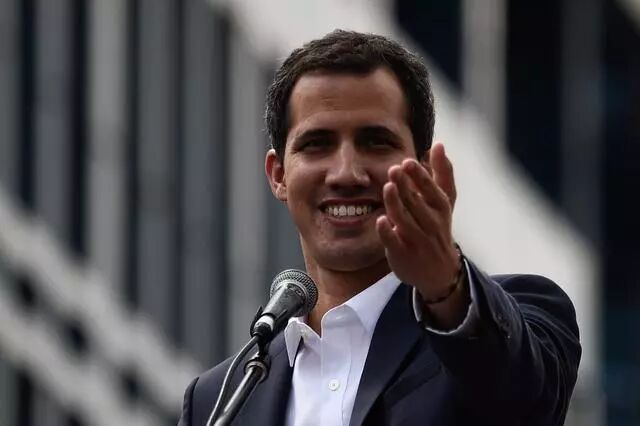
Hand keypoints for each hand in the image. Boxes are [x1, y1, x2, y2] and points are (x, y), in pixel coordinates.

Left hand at [375, 143, 459, 300]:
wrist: (440, 273)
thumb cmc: (438, 229)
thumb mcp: (445, 202)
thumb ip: (442, 173)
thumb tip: (439, 144)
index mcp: (440, 210)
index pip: (431, 191)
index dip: (420, 177)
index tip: (408, 162)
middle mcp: (430, 225)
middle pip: (417, 204)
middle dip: (406, 186)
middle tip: (394, 169)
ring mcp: (416, 241)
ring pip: (405, 221)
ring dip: (396, 204)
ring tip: (388, 187)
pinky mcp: (402, 254)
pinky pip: (394, 243)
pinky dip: (388, 232)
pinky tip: (381, 220)